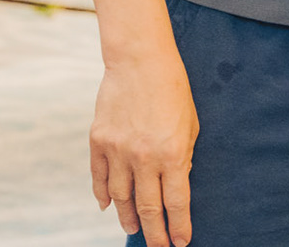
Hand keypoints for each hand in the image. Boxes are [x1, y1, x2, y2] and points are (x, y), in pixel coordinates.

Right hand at [91, 52, 197, 246]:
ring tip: (133, 228)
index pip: (176, 202)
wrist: (139, 59)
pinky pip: (99, 177)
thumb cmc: (172, 89)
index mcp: (172, 153)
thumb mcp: (190, 124)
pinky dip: (102, 195)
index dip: (179, 226)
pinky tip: (107, 206)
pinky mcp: (98, 140)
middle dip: (155, 233)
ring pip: (120, 197)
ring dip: (128, 217)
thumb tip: (176, 183)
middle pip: (149, 208)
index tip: (181, 242)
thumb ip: (183, 156)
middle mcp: (144, 156)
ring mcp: (118, 150)